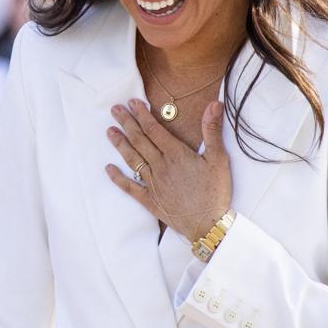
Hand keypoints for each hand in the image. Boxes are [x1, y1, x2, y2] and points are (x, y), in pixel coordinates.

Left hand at [106, 99, 231, 241]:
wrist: (208, 225)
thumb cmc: (215, 192)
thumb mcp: (219, 158)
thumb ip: (212, 130)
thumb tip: (214, 103)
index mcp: (176, 154)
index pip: (154, 130)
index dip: (142, 115)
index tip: (132, 103)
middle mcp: (161, 166)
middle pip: (140, 141)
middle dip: (127, 123)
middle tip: (114, 110)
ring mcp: (153, 183)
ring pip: (133, 159)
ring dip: (120, 144)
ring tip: (109, 131)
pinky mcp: (150, 200)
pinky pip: (130, 187)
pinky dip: (118, 178)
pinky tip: (108, 169)